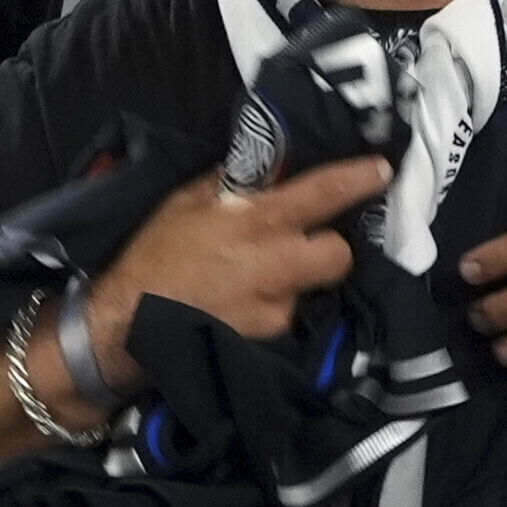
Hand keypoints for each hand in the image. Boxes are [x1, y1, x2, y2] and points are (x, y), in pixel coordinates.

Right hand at [89, 152, 394, 361]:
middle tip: (308, 242)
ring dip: (297, 280)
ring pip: (311, 289)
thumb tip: (266, 167)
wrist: (125, 323)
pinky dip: (271, 308)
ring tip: (261, 276)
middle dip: (332, 247)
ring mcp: (274, 307)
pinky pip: (283, 316)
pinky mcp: (264, 339)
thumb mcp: (188, 201)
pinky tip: (242, 304)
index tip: (382, 170)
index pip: (326, 193)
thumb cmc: (154, 253)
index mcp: (260, 221)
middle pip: (340, 255)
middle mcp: (277, 264)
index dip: (359, 179)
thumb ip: (233, 184)